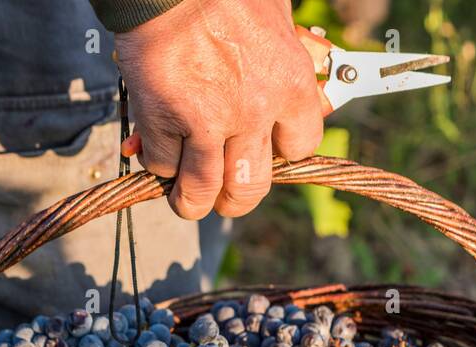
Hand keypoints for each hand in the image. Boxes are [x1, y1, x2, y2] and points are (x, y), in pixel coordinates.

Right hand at [114, 0, 324, 219]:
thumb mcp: (277, 14)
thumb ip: (297, 52)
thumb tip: (318, 64)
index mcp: (289, 84)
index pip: (300, 148)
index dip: (280, 154)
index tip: (265, 150)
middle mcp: (253, 111)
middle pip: (250, 188)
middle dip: (235, 198)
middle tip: (223, 194)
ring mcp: (206, 122)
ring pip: (202, 192)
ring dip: (191, 200)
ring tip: (184, 195)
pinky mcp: (163, 122)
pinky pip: (163, 165)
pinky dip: (158, 162)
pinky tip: (157, 146)